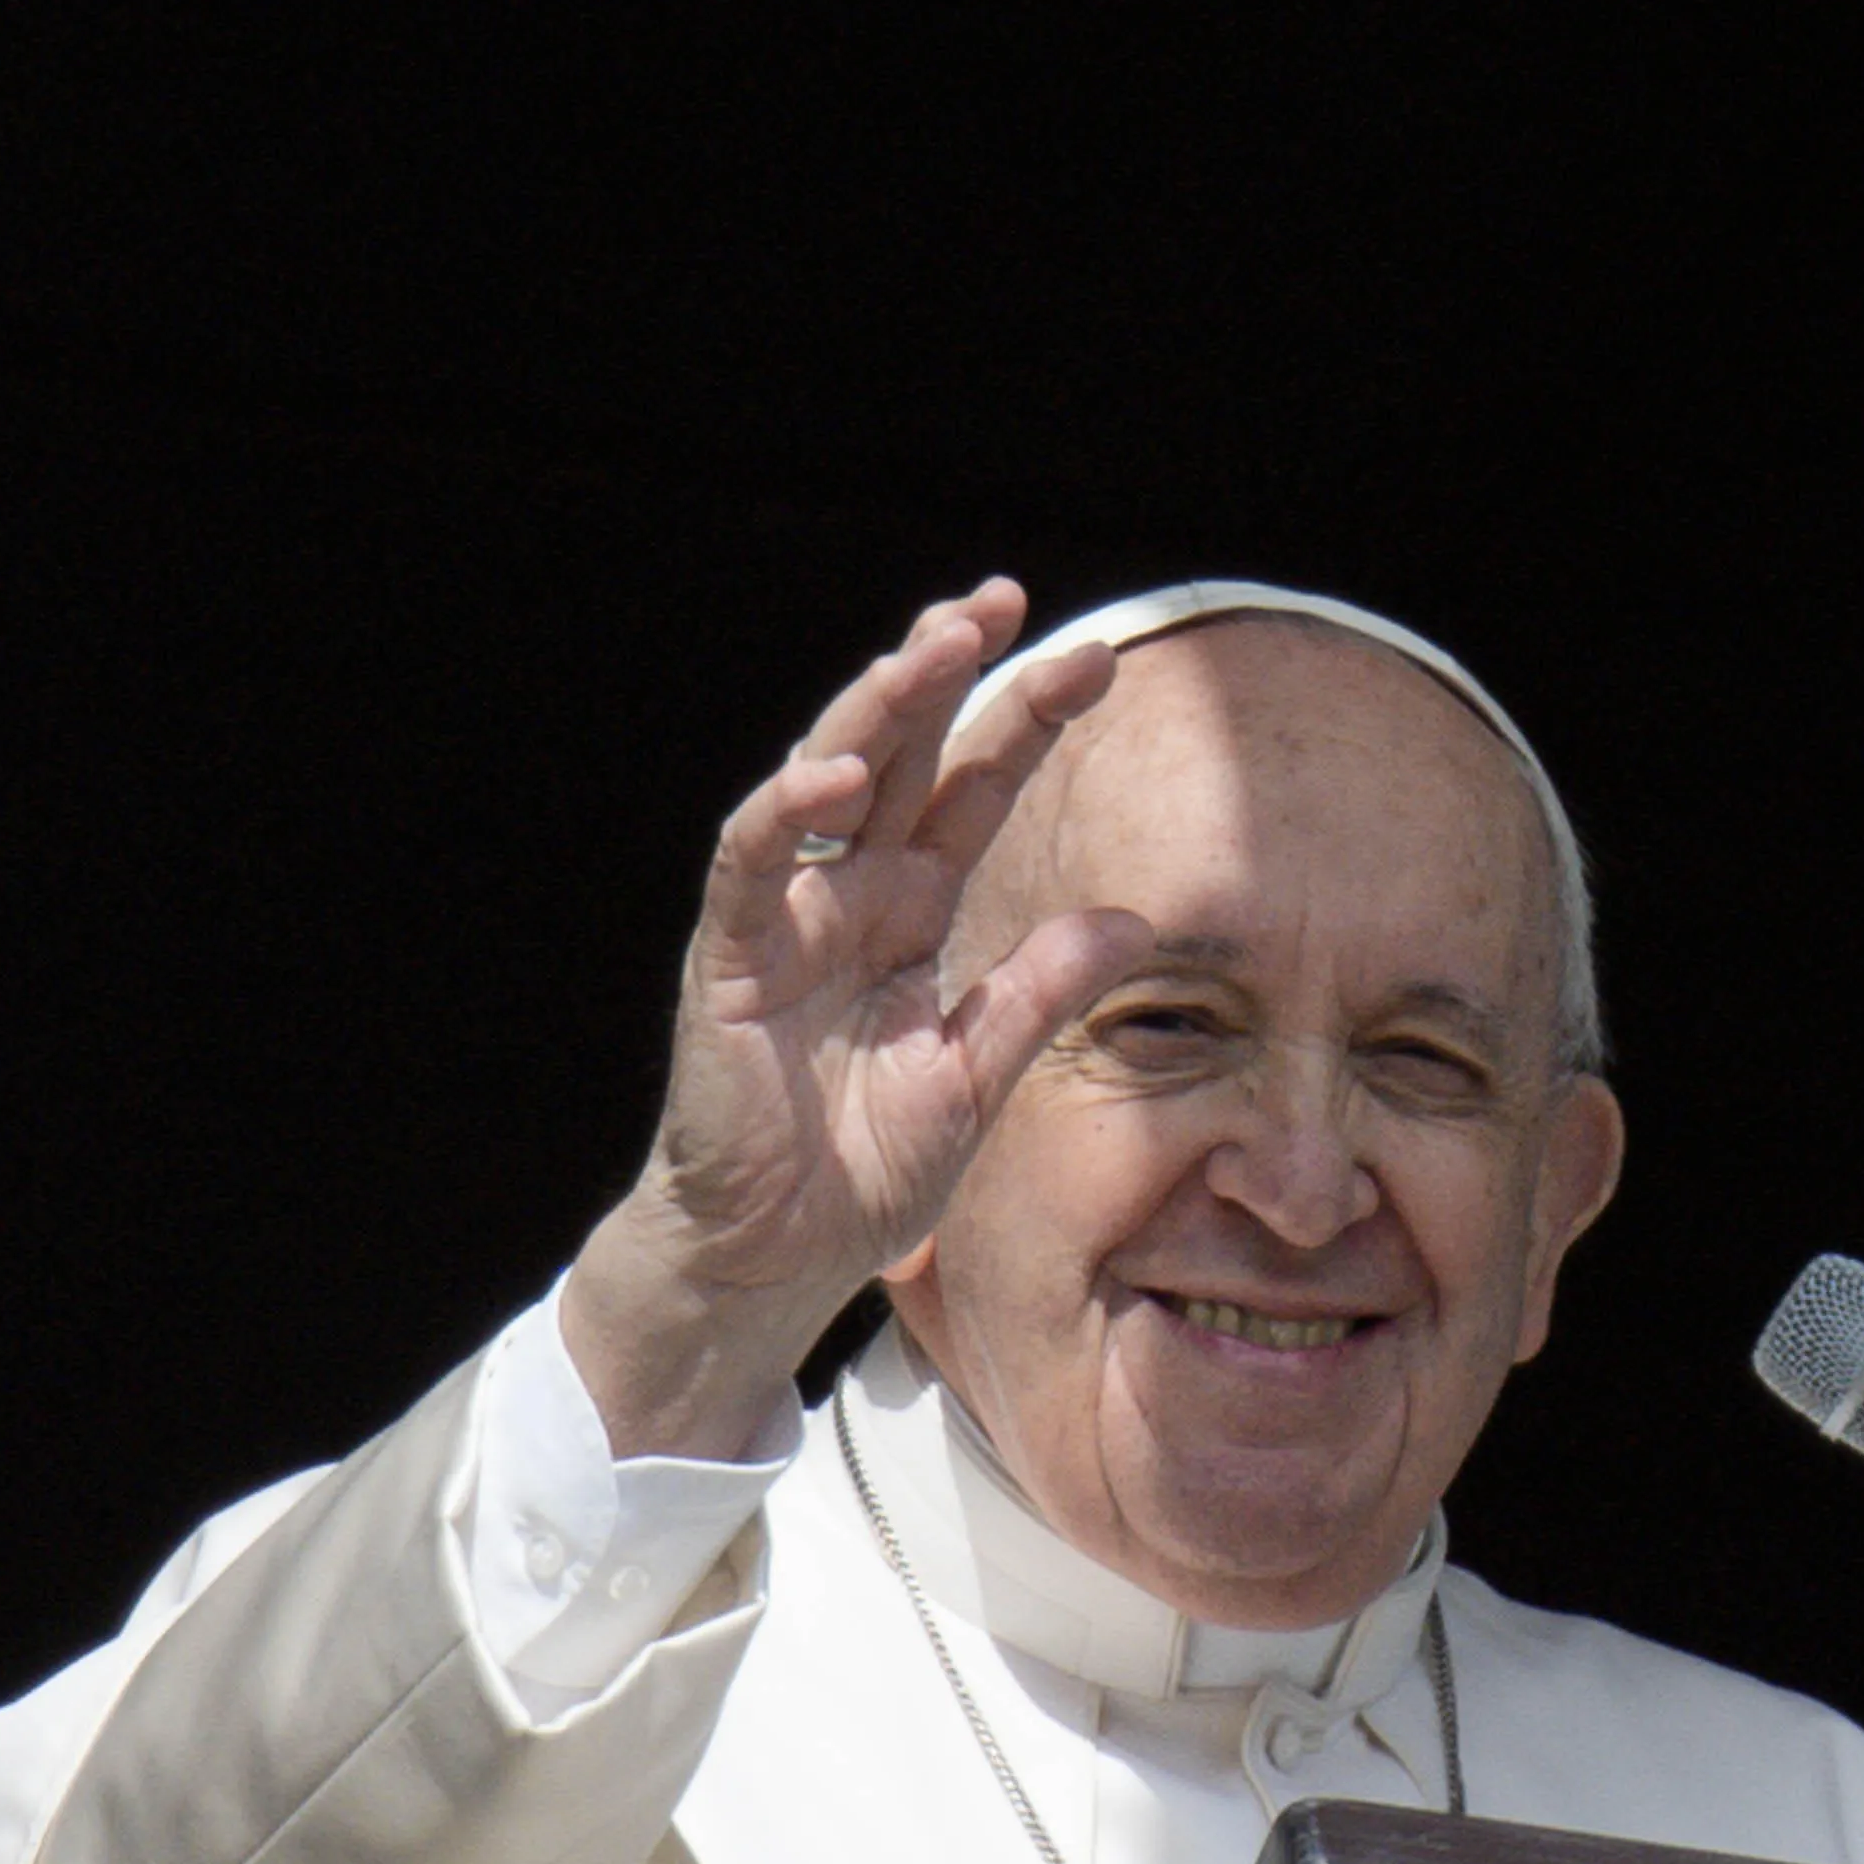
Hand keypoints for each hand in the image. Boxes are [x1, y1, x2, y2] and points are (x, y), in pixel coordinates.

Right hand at [557, 582, 1151, 1456]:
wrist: (774, 1259)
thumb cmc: (862, 1175)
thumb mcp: (978, 1075)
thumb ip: (1040, 993)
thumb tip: (1135, 921)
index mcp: (913, 915)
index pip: (974, 789)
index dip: (1025, 722)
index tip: (1096, 664)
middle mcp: (849, 896)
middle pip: (902, 754)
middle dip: (946, 671)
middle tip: (1000, 603)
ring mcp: (785, 919)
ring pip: (824, 778)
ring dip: (876, 708)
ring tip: (935, 646)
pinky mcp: (728, 959)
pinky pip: (751, 864)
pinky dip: (786, 813)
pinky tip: (837, 778)